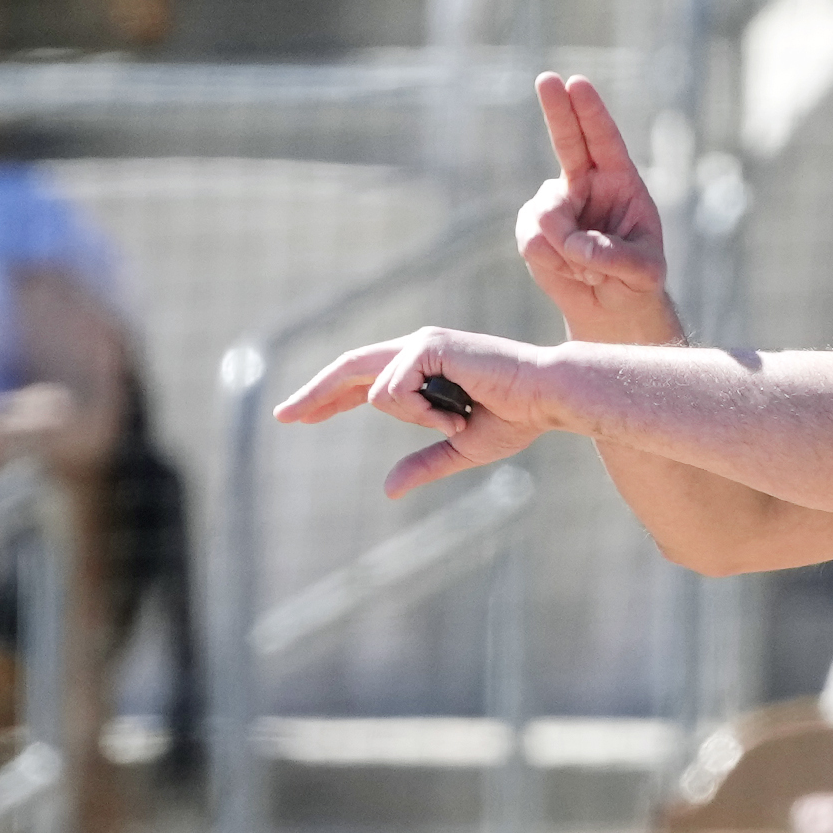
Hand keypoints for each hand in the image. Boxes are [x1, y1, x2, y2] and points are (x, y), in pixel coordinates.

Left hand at [272, 326, 555, 497]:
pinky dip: (421, 412)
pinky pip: (393, 391)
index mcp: (423, 367)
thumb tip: (388, 489)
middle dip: (314, 394)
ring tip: (458, 421)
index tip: (299, 415)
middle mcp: (417, 348)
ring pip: (376, 392)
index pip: (362, 379)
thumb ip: (424, 464)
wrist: (549, 398)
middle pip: (348, 367)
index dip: (329, 397)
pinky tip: (454, 414)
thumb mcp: (460, 448)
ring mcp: (421, 343)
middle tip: (284, 416)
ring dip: (415, 418)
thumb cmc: (517, 417)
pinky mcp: (428, 346)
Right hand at [518, 73, 678, 342]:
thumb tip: (578, 247)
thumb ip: (617, 257)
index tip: (578, 84)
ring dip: (570, 252)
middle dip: (557, 111)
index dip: (591, 113)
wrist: (611, 307)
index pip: (604, 141)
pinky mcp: (532, 229)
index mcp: (620, 182)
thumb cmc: (637, 280)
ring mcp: (555, 204)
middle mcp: (584, 184)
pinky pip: (533, 242)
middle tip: (547, 78)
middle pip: (566, 141)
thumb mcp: (644, 271)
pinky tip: (570, 272)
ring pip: (547, 217)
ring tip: (592, 269)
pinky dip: (554, 265)